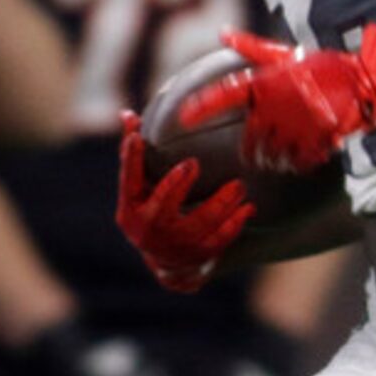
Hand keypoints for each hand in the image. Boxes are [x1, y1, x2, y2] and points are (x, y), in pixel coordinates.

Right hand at [116, 114, 253, 292]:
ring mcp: (174, 244)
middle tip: (193, 163)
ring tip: (238, 186)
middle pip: (163, 205)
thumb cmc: (150, 209)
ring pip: (199, 223)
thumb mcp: (137, 187)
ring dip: (220, 204)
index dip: (131, 158)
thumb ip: (134, 154)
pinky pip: (219, 239)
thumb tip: (127, 115)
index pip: (128, 180)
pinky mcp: (198, 254)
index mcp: (131, 208)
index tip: (137, 137)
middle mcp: (149, 228)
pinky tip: (248, 208)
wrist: (165, 260)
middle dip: (176, 185)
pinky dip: (235, 223)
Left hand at [183, 27, 375, 172]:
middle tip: (252, 156)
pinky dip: (297, 164)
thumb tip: (222, 31)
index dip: (202, 106)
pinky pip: (299, 162)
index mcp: (266, 83)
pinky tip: (302, 159)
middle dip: (250, 153)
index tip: (182, 117)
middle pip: (250, 141)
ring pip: (272, 155)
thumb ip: (251, 46)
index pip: (225, 93)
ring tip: (279, 158)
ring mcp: (297, 125)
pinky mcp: (317, 139)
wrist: (364, 79)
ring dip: (273, 161)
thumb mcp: (284, 54)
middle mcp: (276, 105)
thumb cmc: (322, 65)